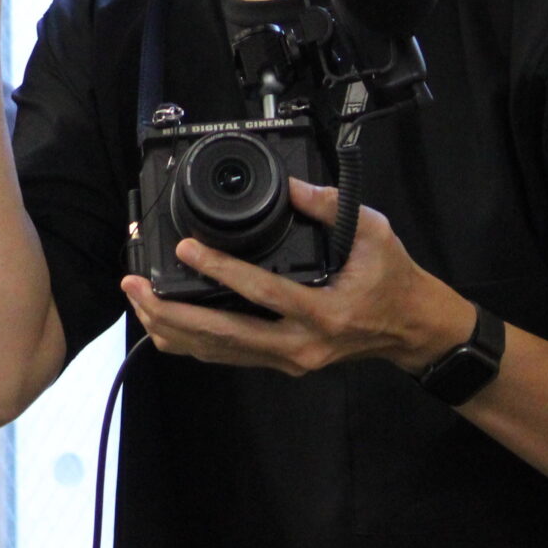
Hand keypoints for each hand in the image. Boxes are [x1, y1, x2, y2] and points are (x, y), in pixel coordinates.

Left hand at [120, 179, 479, 377]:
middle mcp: (301, 345)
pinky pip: (227, 356)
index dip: (220, 270)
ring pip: (217, 351)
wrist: (411, 329)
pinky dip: (192, 341)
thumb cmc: (393, 280)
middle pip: (222, 335)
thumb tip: (290, 185)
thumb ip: (330, 207)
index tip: (187, 248)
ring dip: (173, 328)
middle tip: (136, 286)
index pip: (261, 293)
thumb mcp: (374, 233)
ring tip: (138, 299)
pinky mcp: (280, 362)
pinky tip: (165, 322)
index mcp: (324, 312)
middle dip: (171, 311)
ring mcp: (289, 359)